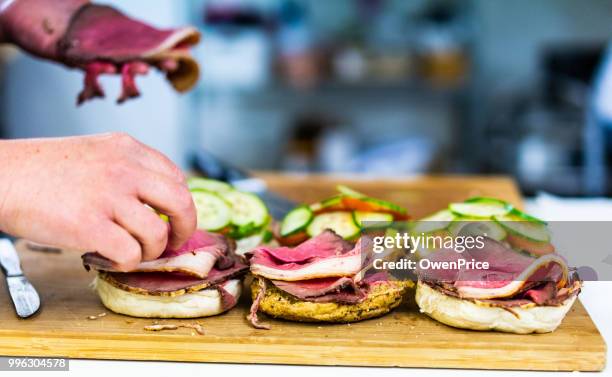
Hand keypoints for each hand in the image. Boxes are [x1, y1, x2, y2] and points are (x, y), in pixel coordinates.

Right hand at [0, 132, 195, 270]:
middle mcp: (125, 168)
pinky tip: (106, 258)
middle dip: (185, 229)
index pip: (177, 177)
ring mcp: (109, 196)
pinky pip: (130, 255)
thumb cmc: (43, 170)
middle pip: (182, 202)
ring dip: (148, 252)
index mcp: (128, 148)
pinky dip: (124, 264)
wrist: (1, 176)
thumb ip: (128, 169)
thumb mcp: (95, 153)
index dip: (180, 204)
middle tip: (174, 242)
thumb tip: (158, 202)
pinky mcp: (90, 225)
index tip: (172, 218)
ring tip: (128, 251)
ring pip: (157, 235)